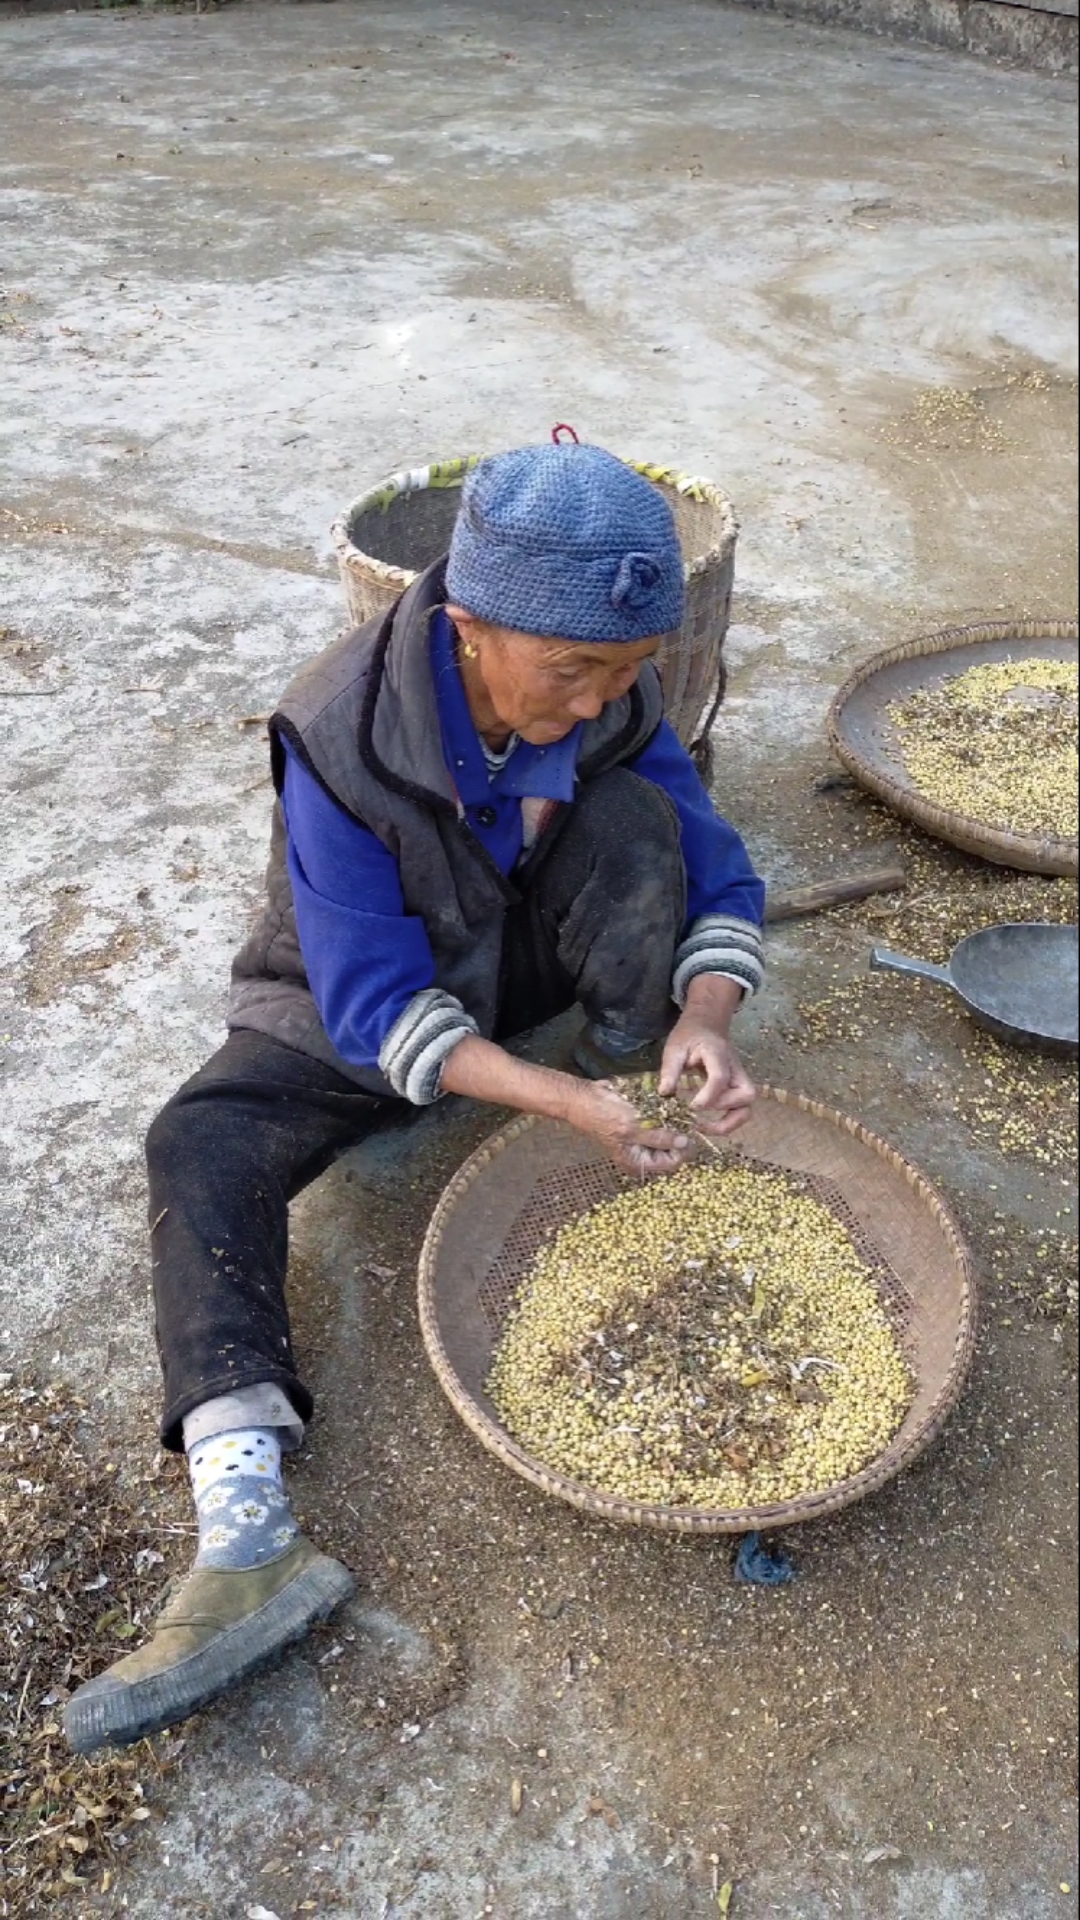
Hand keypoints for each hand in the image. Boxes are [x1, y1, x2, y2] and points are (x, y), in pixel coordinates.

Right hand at [564, 1079, 694, 1177]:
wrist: (585, 1098)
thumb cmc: (605, 1116)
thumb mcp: (632, 1128)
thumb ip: (658, 1137)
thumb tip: (684, 1143)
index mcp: (639, 1162)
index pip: (671, 1163)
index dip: (682, 1150)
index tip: (689, 1133)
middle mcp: (642, 1153)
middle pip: (672, 1150)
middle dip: (680, 1135)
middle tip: (687, 1119)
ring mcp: (643, 1137)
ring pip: (669, 1134)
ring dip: (674, 1123)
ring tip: (678, 1110)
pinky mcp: (644, 1122)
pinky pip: (661, 1121)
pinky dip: (667, 1113)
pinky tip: (669, 1104)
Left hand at [660, 997, 756, 1139]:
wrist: (705, 1027)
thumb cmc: (689, 1037)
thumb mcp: (674, 1049)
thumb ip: (670, 1070)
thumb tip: (664, 1093)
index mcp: (718, 1054)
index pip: (721, 1076)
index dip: (709, 1095)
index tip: (692, 1107)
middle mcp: (735, 1068)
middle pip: (746, 1093)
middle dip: (724, 1108)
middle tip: (699, 1115)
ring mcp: (739, 1079)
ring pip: (748, 1105)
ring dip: (731, 1121)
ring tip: (706, 1128)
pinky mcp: (737, 1088)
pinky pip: (741, 1109)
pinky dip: (729, 1121)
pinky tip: (709, 1124)